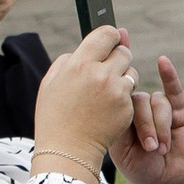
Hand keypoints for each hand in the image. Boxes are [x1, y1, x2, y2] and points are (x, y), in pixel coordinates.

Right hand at [31, 25, 135, 176]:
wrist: (67, 150)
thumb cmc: (54, 116)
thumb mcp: (51, 82)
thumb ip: (69, 59)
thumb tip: (87, 48)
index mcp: (79, 64)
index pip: (107, 33)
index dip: (110, 35)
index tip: (110, 40)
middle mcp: (100, 74)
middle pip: (123, 52)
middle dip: (117, 58)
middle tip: (107, 70)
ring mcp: (116, 91)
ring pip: (131, 72)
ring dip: (123, 78)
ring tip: (106, 92)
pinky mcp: (127, 107)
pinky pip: (131, 93)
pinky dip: (124, 98)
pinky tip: (108, 108)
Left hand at [110, 52, 183, 183]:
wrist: (167, 183)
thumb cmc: (141, 168)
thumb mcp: (120, 149)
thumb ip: (116, 123)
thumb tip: (111, 96)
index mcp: (119, 114)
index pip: (116, 96)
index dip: (113, 88)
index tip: (110, 83)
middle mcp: (138, 107)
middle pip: (137, 99)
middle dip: (145, 125)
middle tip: (149, 148)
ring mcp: (159, 108)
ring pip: (157, 103)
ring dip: (160, 127)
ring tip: (161, 149)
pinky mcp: (180, 110)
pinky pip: (173, 89)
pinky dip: (169, 75)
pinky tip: (163, 62)